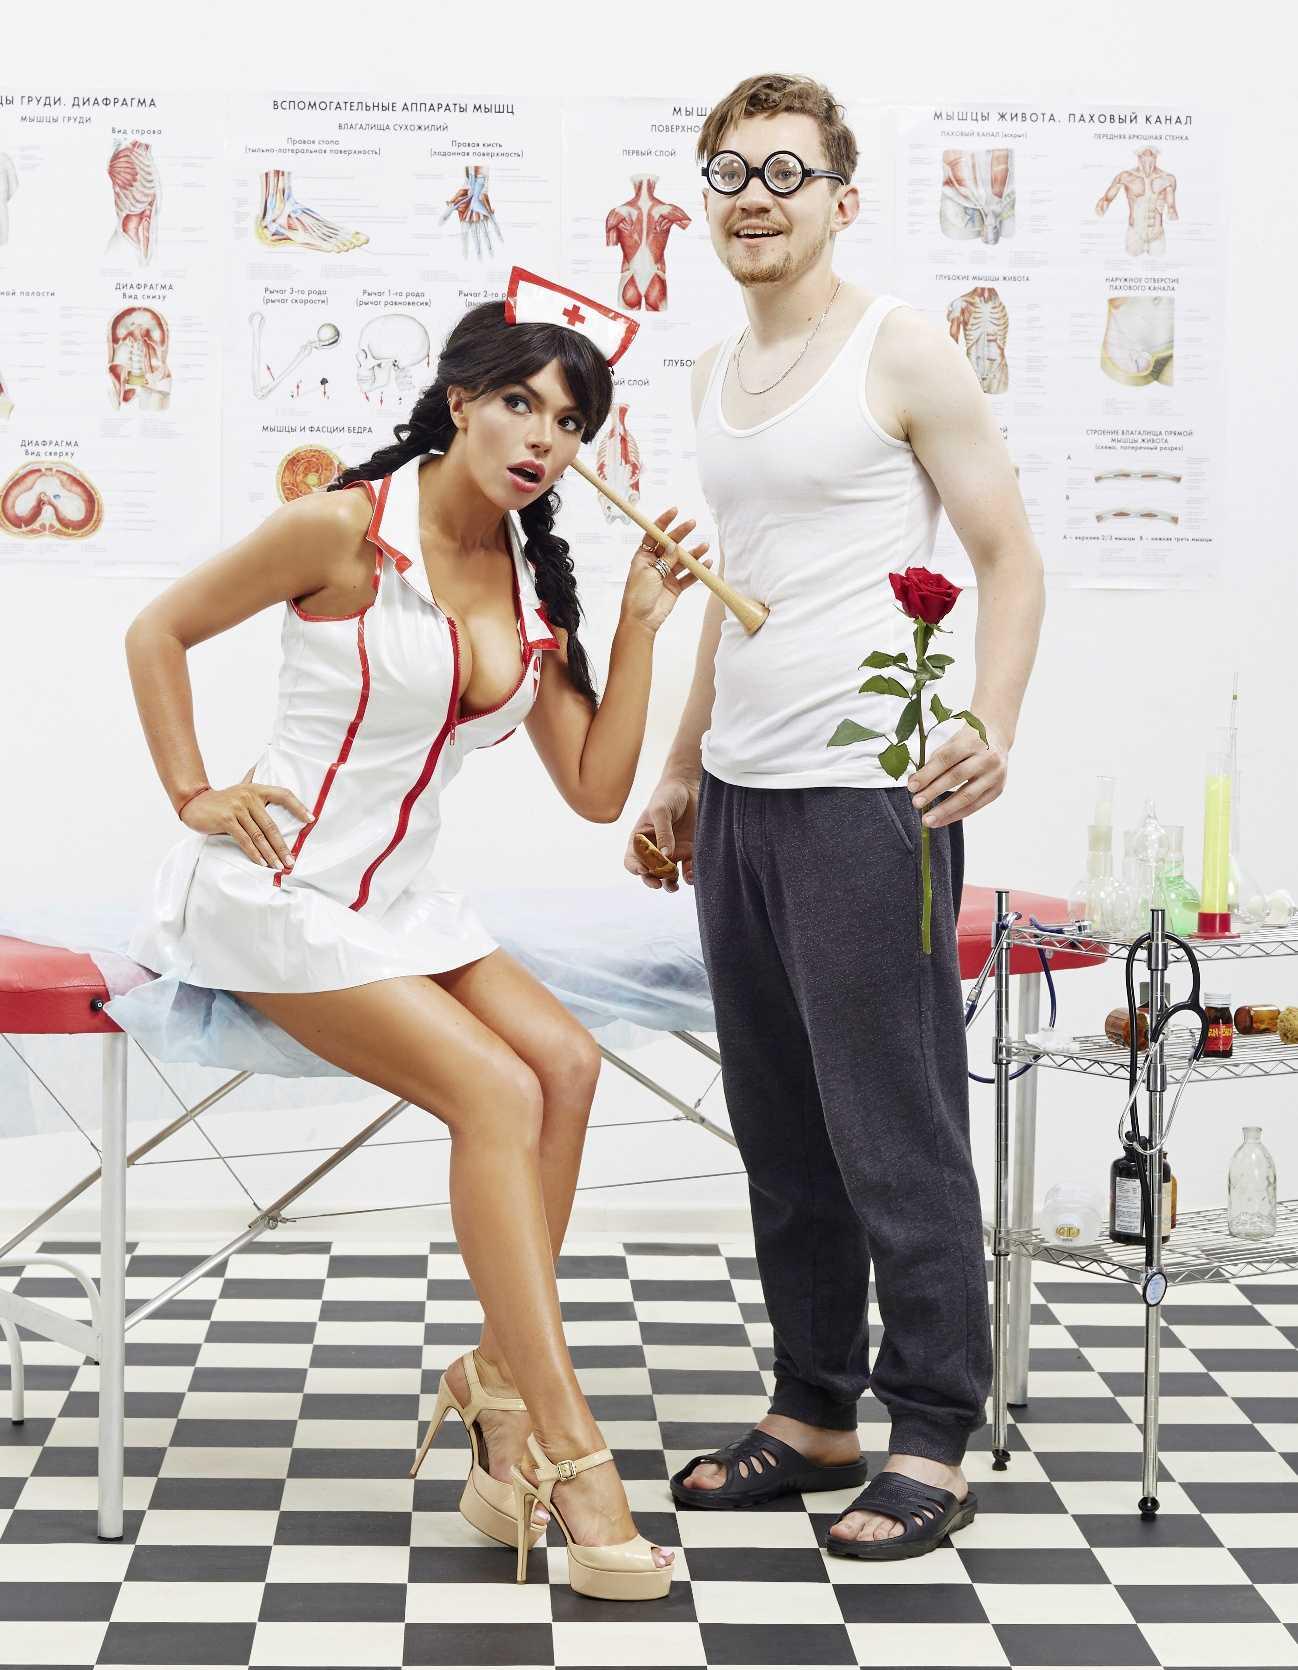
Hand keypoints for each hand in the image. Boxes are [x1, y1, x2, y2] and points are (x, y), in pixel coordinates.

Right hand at [181, 769, 314, 870]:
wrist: (194, 802)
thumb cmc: (222, 800)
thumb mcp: (240, 788)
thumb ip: (251, 780)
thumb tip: (259, 766)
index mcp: (257, 789)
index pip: (283, 795)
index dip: (298, 806)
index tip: (311, 819)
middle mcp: (249, 797)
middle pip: (271, 825)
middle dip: (282, 846)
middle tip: (291, 861)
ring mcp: (238, 808)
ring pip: (259, 835)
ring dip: (270, 853)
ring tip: (278, 866)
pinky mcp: (227, 820)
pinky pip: (244, 840)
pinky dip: (253, 853)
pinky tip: (261, 862)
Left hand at [620, 505, 711, 635]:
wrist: (642, 620)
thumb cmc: (638, 596)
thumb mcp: (649, 573)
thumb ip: (664, 559)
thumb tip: (675, 545)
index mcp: (643, 557)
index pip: (653, 535)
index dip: (663, 523)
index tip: (674, 512)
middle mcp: (655, 564)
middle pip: (670, 545)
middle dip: (681, 534)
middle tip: (692, 523)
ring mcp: (666, 575)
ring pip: (682, 560)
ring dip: (693, 553)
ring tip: (705, 547)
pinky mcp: (675, 587)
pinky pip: (688, 576)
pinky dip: (697, 571)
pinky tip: (706, 563)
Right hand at [624, 775, 698, 891]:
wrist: (690, 787)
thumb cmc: (668, 796)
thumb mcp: (661, 810)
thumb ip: (663, 832)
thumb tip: (665, 856)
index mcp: (640, 840)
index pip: (632, 860)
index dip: (635, 868)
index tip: (644, 869)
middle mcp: (654, 849)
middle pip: (649, 873)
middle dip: (652, 881)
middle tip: (659, 883)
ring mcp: (672, 852)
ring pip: (668, 876)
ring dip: (670, 884)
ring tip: (674, 885)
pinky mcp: (689, 852)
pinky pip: (687, 869)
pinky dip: (688, 876)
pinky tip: (691, 875)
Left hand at [908, 721, 1007, 829]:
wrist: (997, 738)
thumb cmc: (967, 742)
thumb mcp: (952, 743)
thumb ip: (935, 762)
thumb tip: (915, 785)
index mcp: (972, 741)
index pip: (946, 758)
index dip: (927, 774)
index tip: (911, 786)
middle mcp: (987, 758)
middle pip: (956, 777)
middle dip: (934, 792)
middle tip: (916, 803)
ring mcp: (995, 775)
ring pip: (968, 796)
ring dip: (945, 810)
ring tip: (927, 820)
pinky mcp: (998, 789)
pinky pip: (975, 806)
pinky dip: (956, 815)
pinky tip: (941, 821)